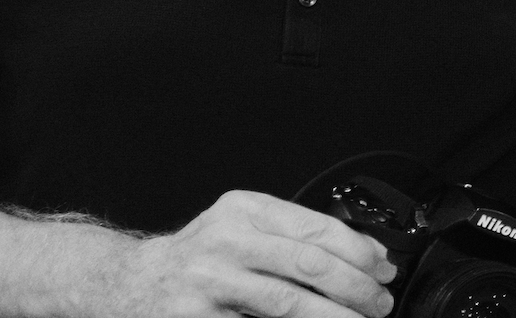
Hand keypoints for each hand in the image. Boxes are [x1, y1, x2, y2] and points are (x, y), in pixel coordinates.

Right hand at [108, 191, 395, 317]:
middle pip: (308, 264)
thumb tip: (365, 254)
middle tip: (380, 302)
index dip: (360, 252)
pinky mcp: (196, 317)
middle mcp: (226, 240)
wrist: (128, 282)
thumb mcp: (243, 227)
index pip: (317, 228)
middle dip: (356, 287)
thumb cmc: (198, 256)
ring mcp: (208, 281)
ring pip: (288, 302)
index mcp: (245, 210)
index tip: (384, 269)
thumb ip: (294, 236)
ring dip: (334, 316)